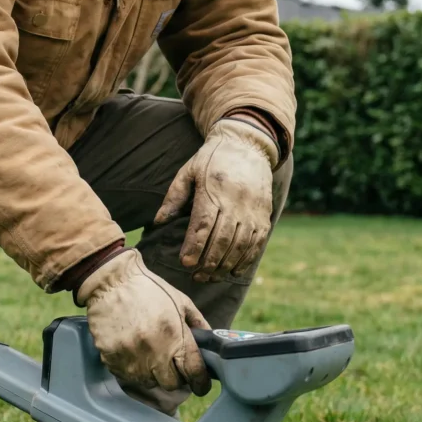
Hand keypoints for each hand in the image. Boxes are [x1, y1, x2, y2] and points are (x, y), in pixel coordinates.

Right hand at [77, 249, 211, 395]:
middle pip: (172, 385)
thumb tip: (210, 345)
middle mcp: (154, 351)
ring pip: (149, 383)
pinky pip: (128, 377)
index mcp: (175, 335)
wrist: (110, 282)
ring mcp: (131, 358)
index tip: (200, 383)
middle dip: (176, 376)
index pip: (194, 373)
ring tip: (150, 355)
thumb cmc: (148, 289)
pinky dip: (133, 370)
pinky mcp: (111, 360)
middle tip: (172, 364)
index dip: (201, 382)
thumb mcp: (181, 301)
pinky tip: (133, 353)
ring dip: (153, 374)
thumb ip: (198, 324)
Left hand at [154, 118, 280, 281]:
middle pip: (223, 239)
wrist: (246, 145)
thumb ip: (173, 197)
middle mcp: (236, 200)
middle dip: (209, 262)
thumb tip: (158, 222)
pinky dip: (246, 259)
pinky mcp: (264, 213)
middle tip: (197, 277)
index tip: (186, 263)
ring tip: (211, 277)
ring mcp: (253, 208)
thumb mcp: (188, 171)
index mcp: (213, 189)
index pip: (204, 224)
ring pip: (241, 244)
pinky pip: (257, 242)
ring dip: (226, 265)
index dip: (195, 246)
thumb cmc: (211, 160)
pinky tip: (233, 270)